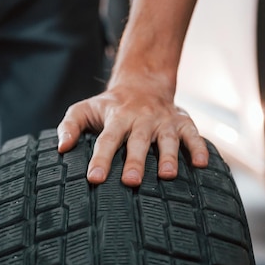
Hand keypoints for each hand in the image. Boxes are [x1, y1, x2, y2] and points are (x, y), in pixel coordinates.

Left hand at [57, 78, 208, 186]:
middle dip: (135, 161)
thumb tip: (61, 148)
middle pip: (138, 141)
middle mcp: (141, 119)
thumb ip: (70, 126)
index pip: (106, 140)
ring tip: (167, 175)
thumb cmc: (110, 106)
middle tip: (131, 181)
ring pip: (167, 139)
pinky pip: (194, 135)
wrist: (142, 83)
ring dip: (168, 156)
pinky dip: (199, 148)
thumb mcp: (85, 109)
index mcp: (117, 118)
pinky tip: (202, 164)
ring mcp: (163, 121)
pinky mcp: (182, 123)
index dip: (100, 159)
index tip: (94, 178)